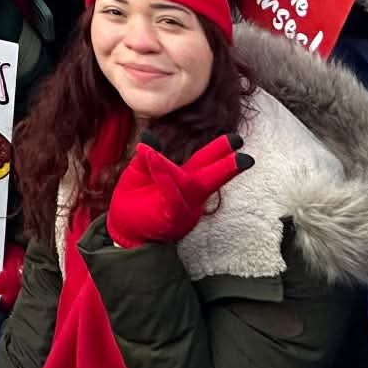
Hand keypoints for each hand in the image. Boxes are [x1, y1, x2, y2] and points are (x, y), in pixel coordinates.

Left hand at [105, 133, 250, 248]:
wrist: (122, 230)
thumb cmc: (133, 200)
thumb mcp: (137, 173)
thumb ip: (145, 158)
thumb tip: (151, 137)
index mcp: (184, 181)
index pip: (204, 162)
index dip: (219, 150)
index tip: (236, 141)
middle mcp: (189, 195)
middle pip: (210, 176)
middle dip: (228, 164)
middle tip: (245, 152)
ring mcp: (182, 207)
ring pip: (191, 184)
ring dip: (198, 166)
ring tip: (189, 151)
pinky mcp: (170, 217)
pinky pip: (171, 196)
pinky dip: (164, 176)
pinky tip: (153, 158)